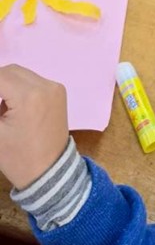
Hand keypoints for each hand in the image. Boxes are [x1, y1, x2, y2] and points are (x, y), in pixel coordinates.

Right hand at [0, 65, 68, 189]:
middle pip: (10, 71)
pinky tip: (10, 106)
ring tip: (0, 108)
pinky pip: (32, 80)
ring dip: (5, 84)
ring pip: (21, 74)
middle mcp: (45, 85)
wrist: (51, 174)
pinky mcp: (58, 91)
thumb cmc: (18, 158)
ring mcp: (54, 87)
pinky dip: (18, 88)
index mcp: (29, 96)